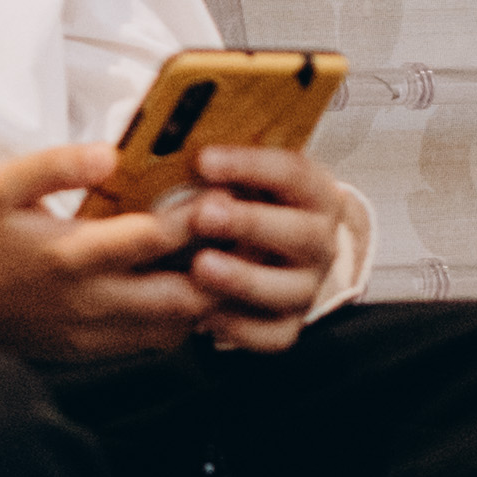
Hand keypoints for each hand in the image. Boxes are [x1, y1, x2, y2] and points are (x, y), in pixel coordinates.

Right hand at [0, 145, 208, 358]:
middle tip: (243, 233)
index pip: (155, 238)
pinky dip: (180, 319)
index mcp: (68, 255)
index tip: (228, 191)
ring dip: (206, 295)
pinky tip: (189, 287)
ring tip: (228, 258)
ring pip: (174, 326)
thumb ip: (55, 165)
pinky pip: (150, 342)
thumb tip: (110, 153)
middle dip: (220, 265)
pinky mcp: (87, 350)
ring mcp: (89, 333)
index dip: (200, 215)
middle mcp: (86, 301)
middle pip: (181, 295)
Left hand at [167, 144, 349, 352]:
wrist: (273, 252)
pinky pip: (273, 335)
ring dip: (244, 278)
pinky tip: (206, 315)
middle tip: (204, 214)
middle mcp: (319, 242)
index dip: (251, 165)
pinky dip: (241, 328)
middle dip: (250, 223)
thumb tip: (158, 142)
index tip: (204, 160)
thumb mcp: (242, 178)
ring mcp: (307, 286)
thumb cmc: (247, 205)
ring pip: (289, 289)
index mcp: (314, 194)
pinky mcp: (288, 324)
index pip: (294, 172)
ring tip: (200, 267)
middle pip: (301, 233)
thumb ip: (217, 165)